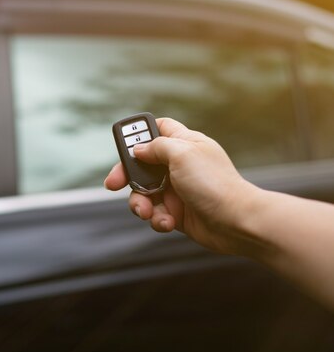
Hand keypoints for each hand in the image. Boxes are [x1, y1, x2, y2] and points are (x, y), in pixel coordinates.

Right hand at [104, 117, 260, 255]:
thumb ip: (157, 147)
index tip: (125, 145)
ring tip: (148, 212)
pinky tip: (168, 222)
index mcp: (184, 144)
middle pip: (141, 165)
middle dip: (126, 176)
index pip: (158, 129)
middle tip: (113, 184)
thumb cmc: (215, 185)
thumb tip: (139, 150)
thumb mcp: (182, 154)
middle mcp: (179, 165)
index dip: (139, 134)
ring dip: (140, 203)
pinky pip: (155, 213)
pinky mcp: (177, 212)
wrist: (237, 222)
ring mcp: (177, 189)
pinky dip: (157, 219)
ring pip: (143, 193)